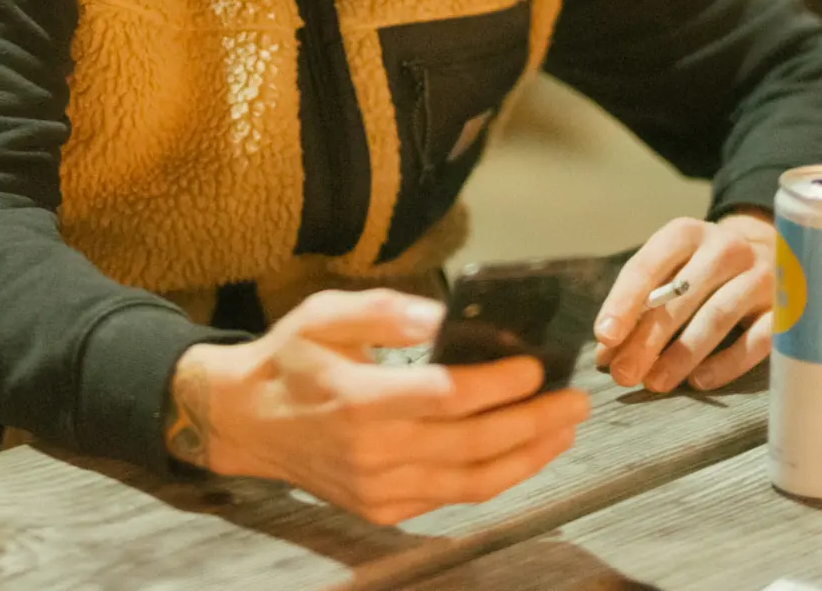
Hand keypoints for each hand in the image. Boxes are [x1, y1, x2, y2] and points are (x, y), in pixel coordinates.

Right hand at [165, 288, 588, 526]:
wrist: (246, 421)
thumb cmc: (290, 359)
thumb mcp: (325, 314)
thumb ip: (384, 311)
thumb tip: (442, 316)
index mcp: (358, 400)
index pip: (446, 397)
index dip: (498, 384)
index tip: (535, 365)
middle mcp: (372, 453)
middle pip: (472, 444)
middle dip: (533, 422)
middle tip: (575, 400)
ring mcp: (379, 489)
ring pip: (471, 482)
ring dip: (527, 457)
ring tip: (562, 430)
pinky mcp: (383, 510)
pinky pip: (451, 499)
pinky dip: (494, 478)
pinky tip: (519, 453)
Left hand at [593, 212, 775, 394]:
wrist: (775, 253)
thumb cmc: (706, 267)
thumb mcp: (673, 268)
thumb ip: (641, 305)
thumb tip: (607, 354)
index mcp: (687, 233)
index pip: (648, 265)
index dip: (624, 302)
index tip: (605, 337)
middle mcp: (726, 247)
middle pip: (681, 295)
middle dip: (648, 338)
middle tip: (623, 372)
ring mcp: (762, 275)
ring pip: (717, 316)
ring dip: (681, 354)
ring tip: (655, 382)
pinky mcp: (787, 307)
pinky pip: (757, 340)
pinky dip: (726, 363)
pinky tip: (699, 380)